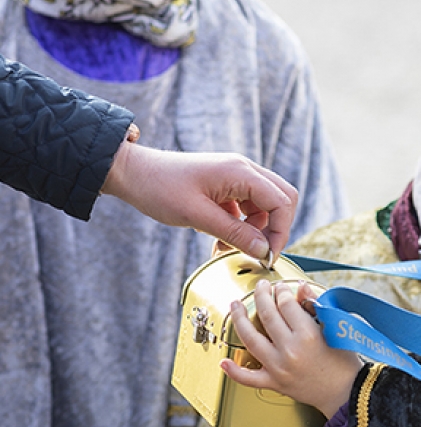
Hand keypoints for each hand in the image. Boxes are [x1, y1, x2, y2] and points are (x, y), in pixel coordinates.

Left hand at [101, 143, 298, 261]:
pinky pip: (248, 206)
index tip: (266, 256)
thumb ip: (234, 233)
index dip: (280, 232)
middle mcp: (244, 170)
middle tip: (259, 252)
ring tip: (230, 248)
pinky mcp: (227, 184)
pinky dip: (242, 225)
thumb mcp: (197, 216)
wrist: (132, 173)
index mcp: (241, 172)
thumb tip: (263, 251)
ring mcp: (236, 176)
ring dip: (256, 229)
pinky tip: (222, 239)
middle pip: (282, 199)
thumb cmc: (160, 189)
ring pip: (265, 205)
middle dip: (275, 228)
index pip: (281, 202)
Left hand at [220, 280, 362, 418]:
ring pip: (251, 340)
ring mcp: (279, 368)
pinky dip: (234, 371)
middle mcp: (290, 350)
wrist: (346, 391)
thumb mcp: (335, 327)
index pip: (286, 304)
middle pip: (267, 315)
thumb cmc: (344, 360)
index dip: (281, 291)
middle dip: (260, 296)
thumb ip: (315, 305)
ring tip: (235, 307)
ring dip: (239, 320)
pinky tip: (224, 361)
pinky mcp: (275, 383)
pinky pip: (248, 378)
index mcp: (308, 334)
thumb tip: (300, 288)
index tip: (281, 287)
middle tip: (259, 288)